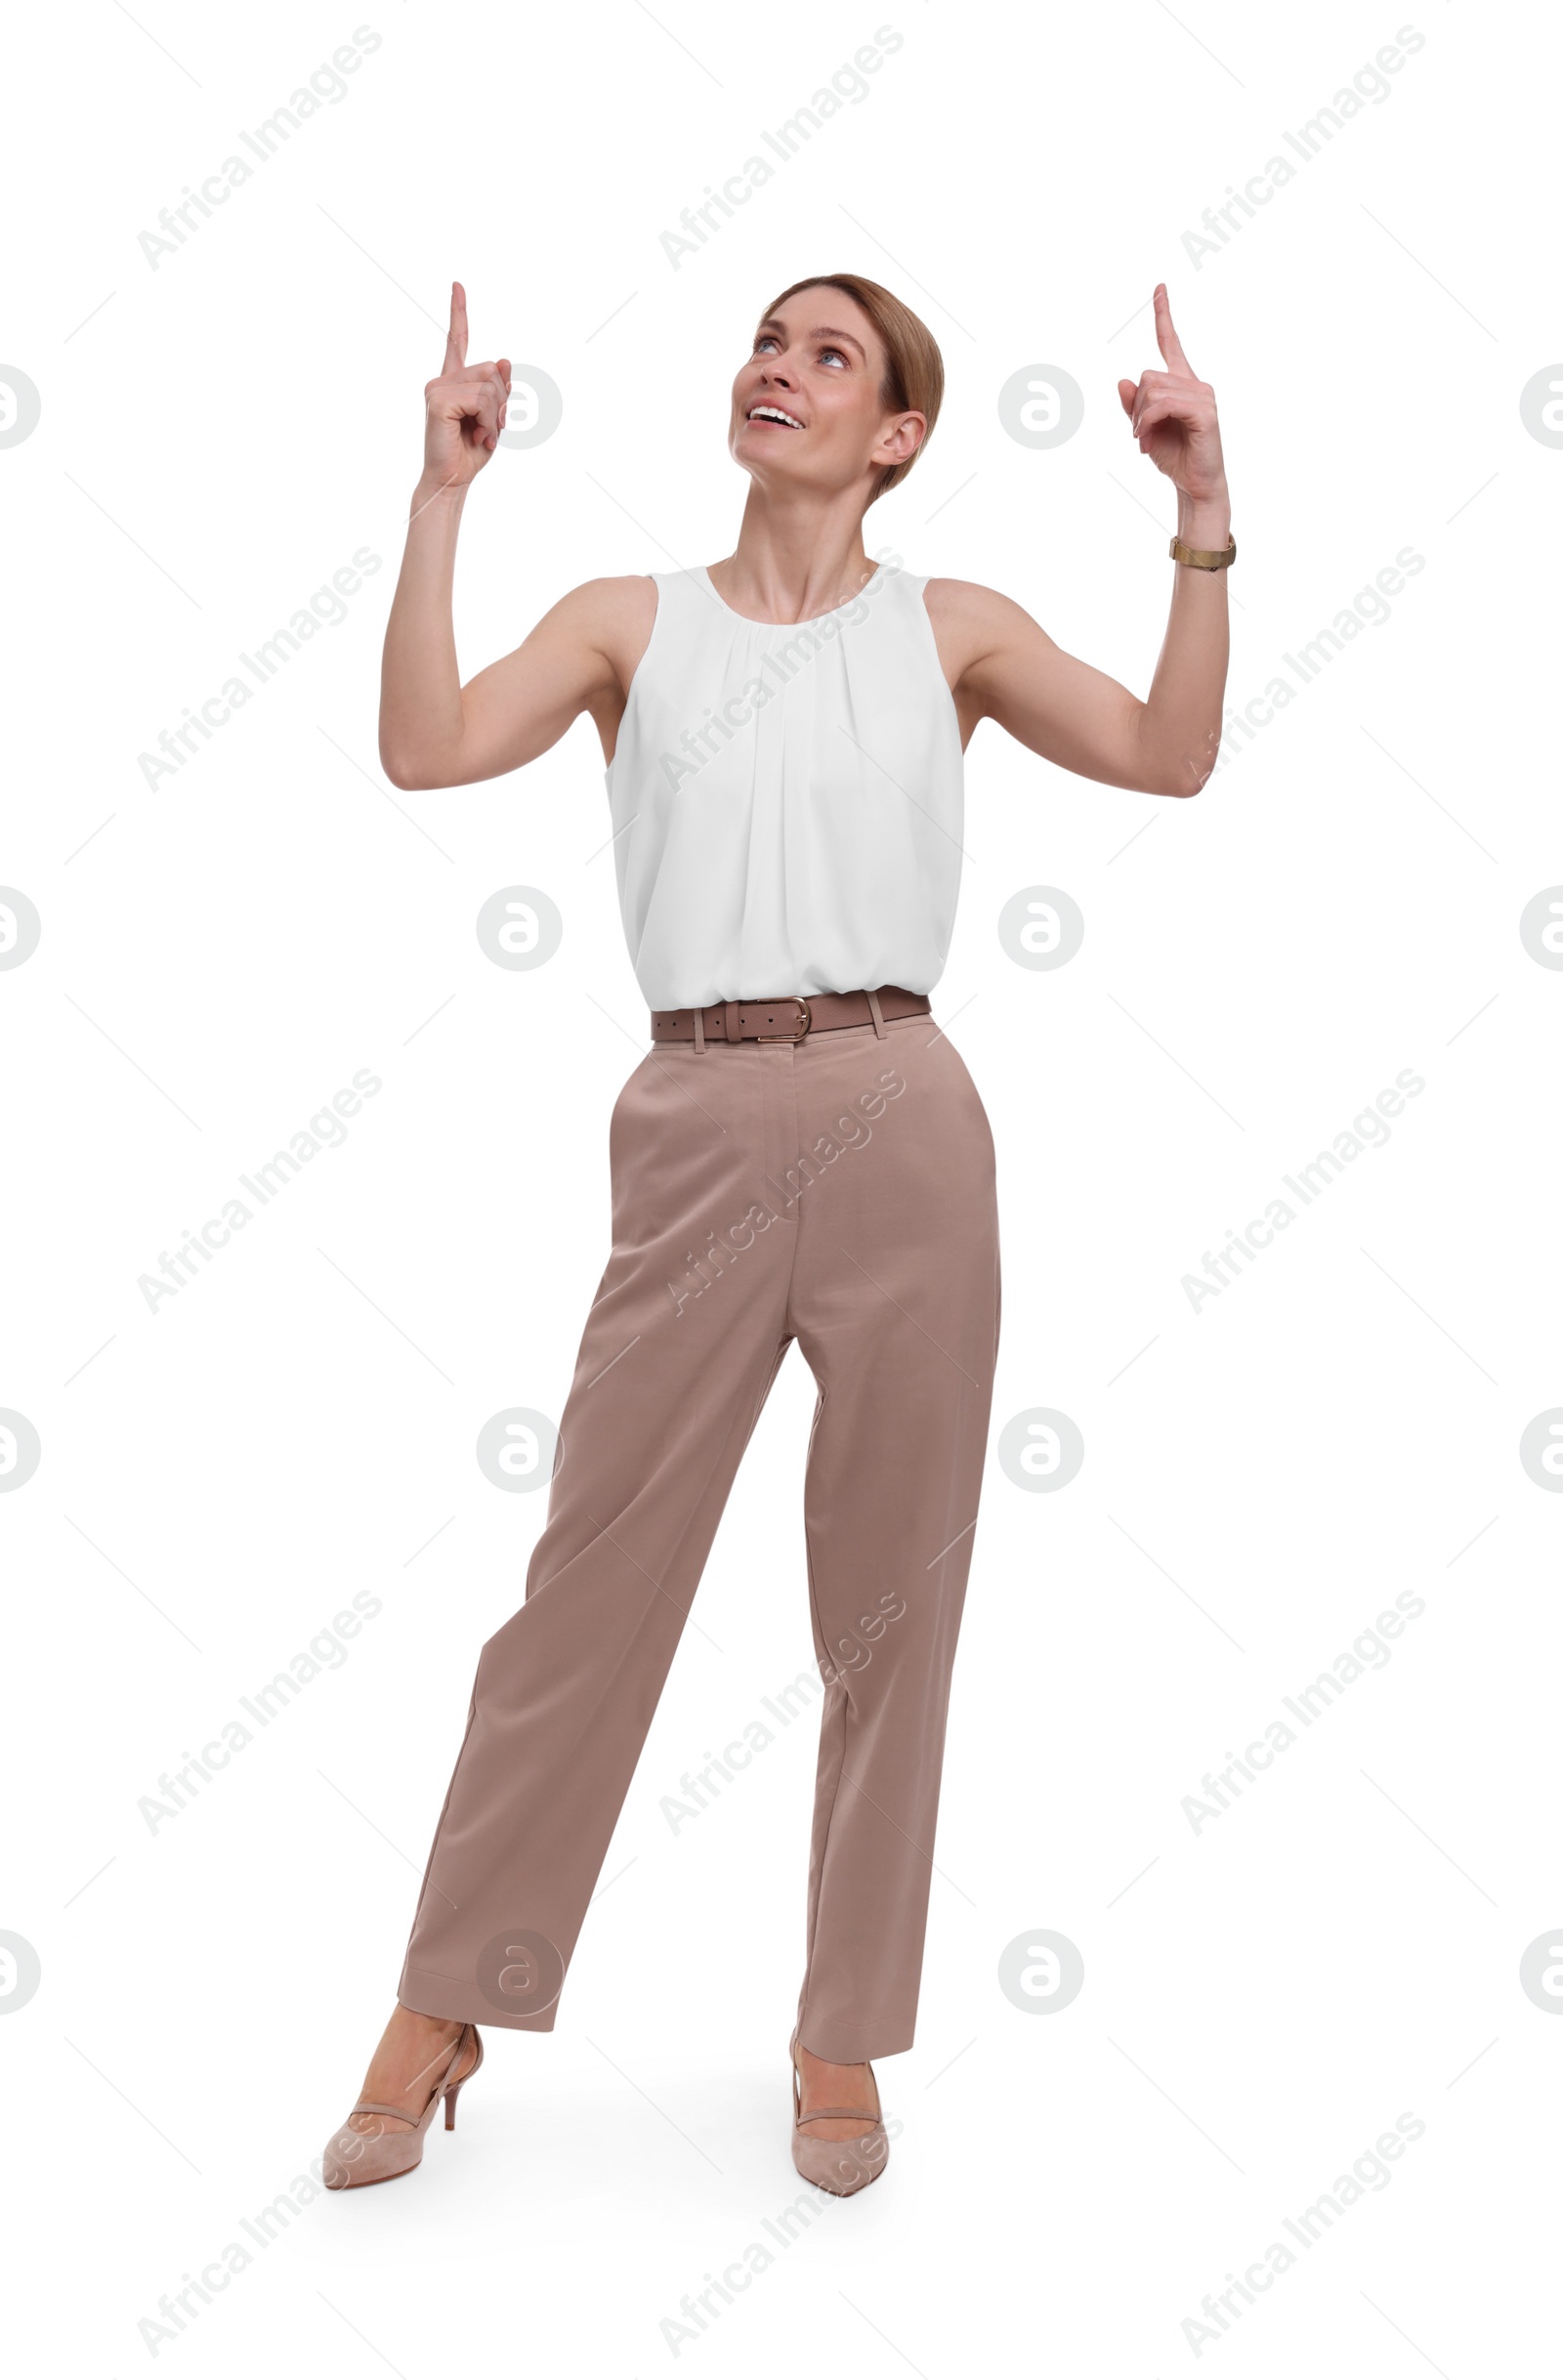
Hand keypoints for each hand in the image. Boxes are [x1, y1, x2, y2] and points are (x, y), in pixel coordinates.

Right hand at [420, 281, 510, 493]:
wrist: (453, 480)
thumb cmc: (471, 452)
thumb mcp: (493, 417)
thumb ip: (499, 390)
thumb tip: (502, 359)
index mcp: (453, 381)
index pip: (456, 341)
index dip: (458, 313)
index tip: (457, 285)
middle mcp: (441, 379)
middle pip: (491, 369)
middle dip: (501, 401)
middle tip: (490, 428)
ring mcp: (437, 388)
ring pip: (489, 384)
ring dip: (495, 414)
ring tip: (481, 433)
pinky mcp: (438, 399)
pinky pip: (480, 399)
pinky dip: (487, 420)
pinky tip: (476, 435)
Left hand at [1117, 284, 1227, 515]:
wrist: (1195, 485)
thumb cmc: (1174, 457)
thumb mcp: (1145, 429)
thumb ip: (1133, 406)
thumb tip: (1122, 380)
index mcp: (1182, 383)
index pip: (1170, 343)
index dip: (1163, 315)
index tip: (1159, 288)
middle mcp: (1195, 383)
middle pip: (1148, 375)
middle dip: (1134, 407)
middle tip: (1137, 434)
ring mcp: (1202, 395)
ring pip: (1152, 389)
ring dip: (1140, 419)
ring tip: (1144, 441)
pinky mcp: (1204, 412)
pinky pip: (1164, 404)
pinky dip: (1148, 422)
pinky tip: (1146, 442)